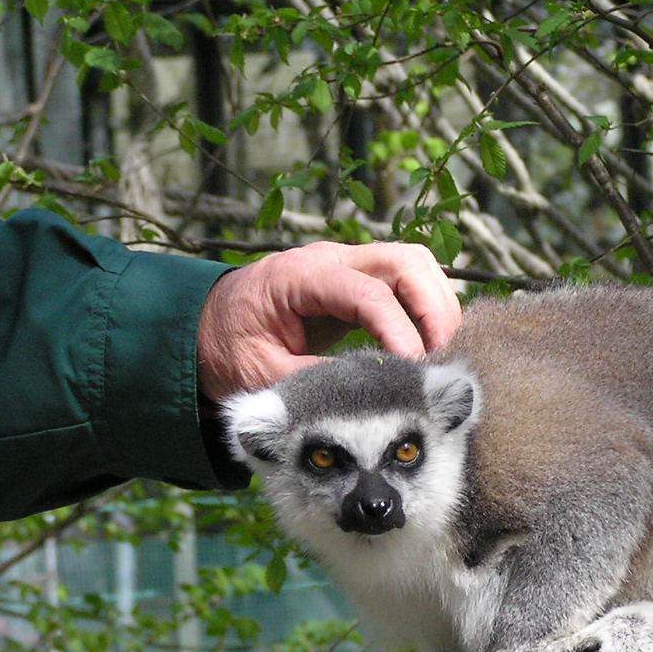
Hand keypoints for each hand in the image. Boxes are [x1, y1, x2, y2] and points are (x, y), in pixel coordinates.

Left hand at [196, 241, 461, 401]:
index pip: (368, 293)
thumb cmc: (231, 350)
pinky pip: (410, 285)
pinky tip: (430, 349)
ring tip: (441, 356)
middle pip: (407, 262)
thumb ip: (313, 380)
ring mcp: (350, 265)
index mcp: (300, 276)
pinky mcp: (362, 282)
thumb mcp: (262, 373)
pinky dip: (429, 312)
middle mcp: (331, 259)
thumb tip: (369, 393)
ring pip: (417, 266)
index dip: (399, 331)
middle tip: (442, 359)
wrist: (210, 329)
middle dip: (434, 309)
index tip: (414, 370)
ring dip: (439, 307)